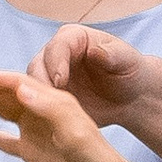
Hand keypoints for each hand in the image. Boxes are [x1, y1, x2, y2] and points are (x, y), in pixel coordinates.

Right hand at [0, 64, 130, 161]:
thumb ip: (50, 108)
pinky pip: (3, 140)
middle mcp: (41, 112)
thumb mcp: (76, 132)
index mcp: (52, 101)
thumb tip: (20, 86)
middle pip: (1, 94)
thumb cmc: (99, 161)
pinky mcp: (33, 153)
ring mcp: (36, 132)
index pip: (14, 83)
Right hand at [32, 19, 154, 124]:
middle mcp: (56, 54)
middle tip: (47, 103)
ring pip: (30, 86)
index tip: (60, 82)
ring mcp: (49, 75)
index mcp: (74, 38)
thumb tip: (94, 51)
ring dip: (35, 100)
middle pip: (37, 65)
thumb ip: (111, 53)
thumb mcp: (127, 60)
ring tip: (47, 116)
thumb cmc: (130, 71)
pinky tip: (45, 124)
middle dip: (39, 85)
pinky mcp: (47, 95)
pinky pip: (35, 103)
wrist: (130, 96)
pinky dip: (37, 112)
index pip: (57, 46)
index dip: (55, 63)